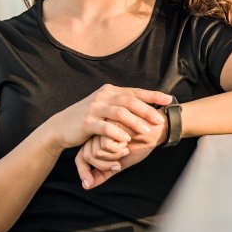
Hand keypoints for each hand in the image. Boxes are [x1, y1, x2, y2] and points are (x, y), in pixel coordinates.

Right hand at [46, 84, 169, 151]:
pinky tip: (127, 140)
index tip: (170, 100)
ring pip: (119, 113)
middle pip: (130, 101)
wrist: (61, 126)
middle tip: (160, 120)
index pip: (136, 91)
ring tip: (147, 131)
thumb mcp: (105, 105)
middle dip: (147, 111)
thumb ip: (121, 103)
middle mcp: (103, 96)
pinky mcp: (86, 122)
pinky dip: (117, 133)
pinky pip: (105, 127)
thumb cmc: (89, 117)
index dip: (154, 95)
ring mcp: (94, 108)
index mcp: (110, 91)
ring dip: (135, 122)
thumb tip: (145, 103)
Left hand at [75, 114, 167, 188]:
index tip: (87, 184)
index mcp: (98, 140)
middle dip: (105, 165)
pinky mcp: (110, 122)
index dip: (83, 172)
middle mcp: (98, 132)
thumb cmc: (141, 144)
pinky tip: (128, 142)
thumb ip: (104, 173)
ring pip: (96, 152)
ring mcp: (103, 125)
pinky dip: (118, 149)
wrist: (157, 131)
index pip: (81, 157)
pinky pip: (105, 145)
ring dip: (113, 157)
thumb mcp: (120, 162)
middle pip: (88, 156)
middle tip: (120, 163)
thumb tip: (87, 186)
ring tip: (126, 149)